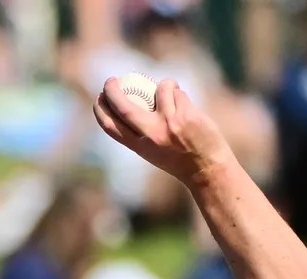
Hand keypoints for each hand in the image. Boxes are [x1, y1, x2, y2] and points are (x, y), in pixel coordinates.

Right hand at [91, 77, 236, 189]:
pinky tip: (187, 107)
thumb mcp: (153, 151)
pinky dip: (181, 94)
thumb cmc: (180, 159)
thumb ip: (141, 133)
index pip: (111, 127)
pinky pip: (178, 93)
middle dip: (112, 89)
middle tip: (111, 80)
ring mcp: (169, 124)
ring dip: (166, 86)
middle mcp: (152, 136)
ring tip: (172, 96)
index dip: (100, 110)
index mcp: (140, 147)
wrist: (208, 169)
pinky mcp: (186, 116)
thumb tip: (127, 102)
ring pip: (160, 89)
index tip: (98, 98)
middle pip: (123, 107)